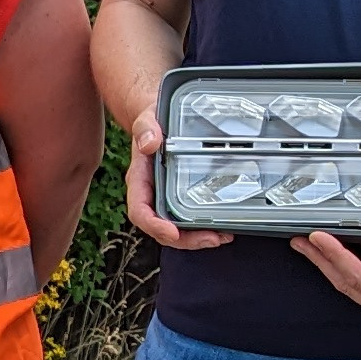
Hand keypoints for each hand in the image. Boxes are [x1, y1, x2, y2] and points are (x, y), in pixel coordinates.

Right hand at [122, 105, 226, 250]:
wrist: (156, 121)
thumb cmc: (150, 122)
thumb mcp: (147, 120)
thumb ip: (146, 129)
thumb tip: (149, 143)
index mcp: (139, 181)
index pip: (140, 211)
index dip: (155, 226)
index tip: (173, 232)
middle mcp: (151, 194)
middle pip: (161, 228)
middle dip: (185, 239)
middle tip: (211, 238)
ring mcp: (164, 198)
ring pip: (176, 229)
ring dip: (197, 238)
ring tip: (222, 237)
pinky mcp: (178, 197)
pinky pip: (186, 219)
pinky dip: (202, 227)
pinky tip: (221, 226)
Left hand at [297, 224, 360, 329]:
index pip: (359, 278)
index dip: (335, 256)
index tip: (316, 238)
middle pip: (349, 283)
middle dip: (322, 261)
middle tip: (299, 240)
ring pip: (358, 280)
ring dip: (336, 260)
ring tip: (314, 241)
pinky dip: (359, 258)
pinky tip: (352, 241)